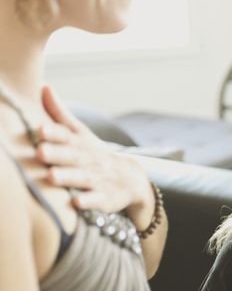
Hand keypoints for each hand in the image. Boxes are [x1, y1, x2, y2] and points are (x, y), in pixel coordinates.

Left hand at [37, 86, 150, 215]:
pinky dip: (89, 202)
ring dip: (69, 177)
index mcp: (82, 145)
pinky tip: (77, 203)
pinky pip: (98, 201)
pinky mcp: (106, 199)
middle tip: (41, 152)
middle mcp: (91, 161)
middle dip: (58, 154)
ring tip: (52, 177)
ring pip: (83, 178)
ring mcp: (100, 180)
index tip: (40, 130)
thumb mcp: (81, 135)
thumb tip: (42, 86)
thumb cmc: (96, 155)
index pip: (69, 136)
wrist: (133, 179)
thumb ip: (60, 114)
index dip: (55, 133)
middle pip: (74, 156)